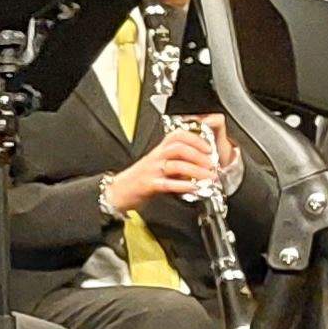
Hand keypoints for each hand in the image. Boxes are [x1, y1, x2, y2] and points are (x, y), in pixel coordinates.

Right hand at [102, 122, 225, 216]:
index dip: (195, 139)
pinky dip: (183, 186)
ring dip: (196, 171)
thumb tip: (197, 167)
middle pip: (179, 148)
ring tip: (208, 177)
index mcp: (158, 152)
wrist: (116, 192)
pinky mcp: (148, 185)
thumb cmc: (137, 180)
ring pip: (176, 165)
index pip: (177, 136)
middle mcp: (155, 158)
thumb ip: (175, 164)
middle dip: (199, 155)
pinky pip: (168, 184)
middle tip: (211, 164)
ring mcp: (151, 171)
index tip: (208, 147)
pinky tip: (194, 188)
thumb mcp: (157, 166)